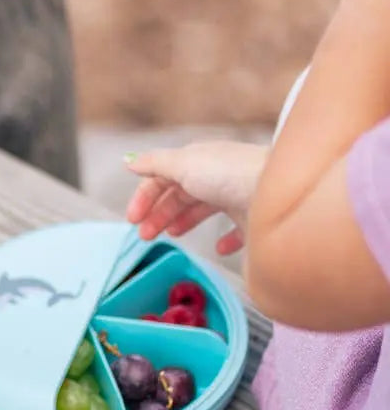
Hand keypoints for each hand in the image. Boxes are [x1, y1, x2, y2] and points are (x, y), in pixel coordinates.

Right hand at [125, 141, 268, 255]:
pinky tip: (219, 249)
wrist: (280, 193)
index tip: (132, 220)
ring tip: (172, 237)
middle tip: (145, 236)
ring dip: (184, 222)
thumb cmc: (231, 175)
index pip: (163, 176)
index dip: (144, 196)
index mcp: (199, 160)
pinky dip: (225, 239)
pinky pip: (236, 230)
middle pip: (181, 194)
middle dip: (159, 213)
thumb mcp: (185, 163)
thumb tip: (129, 161)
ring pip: (203, 209)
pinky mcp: (254, 219)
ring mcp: (236, 197)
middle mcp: (217, 176)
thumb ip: (156, 164)